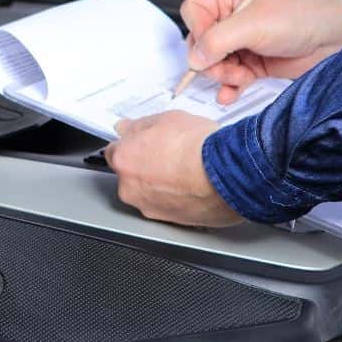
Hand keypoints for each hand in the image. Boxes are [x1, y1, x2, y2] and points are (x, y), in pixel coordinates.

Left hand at [104, 111, 241, 226]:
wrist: (227, 174)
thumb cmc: (198, 147)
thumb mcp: (166, 118)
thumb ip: (139, 126)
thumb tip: (127, 128)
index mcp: (124, 160)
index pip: (114, 153)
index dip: (130, 146)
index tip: (140, 144)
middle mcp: (130, 189)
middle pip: (130, 176)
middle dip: (145, 168)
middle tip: (169, 156)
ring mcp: (150, 208)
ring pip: (150, 194)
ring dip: (161, 186)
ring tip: (186, 172)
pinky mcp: (172, 222)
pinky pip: (170, 207)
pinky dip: (178, 199)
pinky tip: (193, 187)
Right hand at [181, 0, 341, 103]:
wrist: (333, 37)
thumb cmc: (302, 16)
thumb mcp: (254, 25)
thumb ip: (218, 40)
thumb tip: (194, 59)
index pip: (193, 12)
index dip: (197, 32)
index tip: (210, 48)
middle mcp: (231, 17)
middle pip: (200, 43)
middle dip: (212, 61)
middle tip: (228, 68)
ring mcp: (241, 40)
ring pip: (213, 63)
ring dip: (223, 76)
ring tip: (240, 77)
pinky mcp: (251, 61)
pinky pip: (229, 77)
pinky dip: (229, 87)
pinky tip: (231, 93)